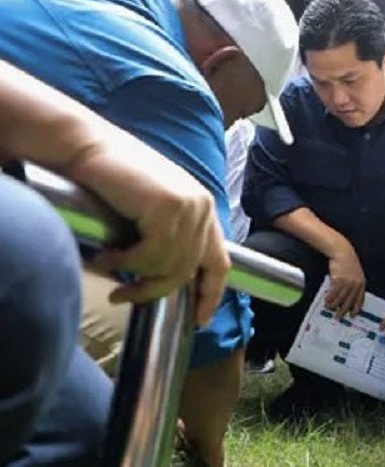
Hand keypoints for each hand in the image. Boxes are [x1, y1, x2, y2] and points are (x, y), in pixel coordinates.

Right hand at [80, 147, 228, 327]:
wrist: (84, 146)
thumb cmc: (108, 179)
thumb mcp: (147, 212)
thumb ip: (163, 239)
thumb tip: (159, 281)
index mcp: (202, 209)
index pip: (219, 262)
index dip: (211, 294)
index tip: (199, 320)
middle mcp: (202, 207)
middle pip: (189, 271)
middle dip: (154, 290)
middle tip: (122, 296)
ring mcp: (190, 206)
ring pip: (169, 266)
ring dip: (135, 275)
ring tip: (105, 266)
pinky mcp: (169, 207)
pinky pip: (152, 255)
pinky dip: (126, 262)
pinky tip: (104, 257)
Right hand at [325, 240, 365, 316]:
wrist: (342, 252)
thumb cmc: (348, 263)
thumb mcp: (355, 274)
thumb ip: (353, 284)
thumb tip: (347, 296)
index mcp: (361, 283)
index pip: (359, 299)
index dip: (356, 308)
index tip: (352, 315)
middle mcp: (355, 284)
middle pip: (349, 301)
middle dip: (343, 310)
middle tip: (338, 317)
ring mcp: (347, 283)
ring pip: (340, 298)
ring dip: (334, 305)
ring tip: (329, 309)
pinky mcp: (339, 280)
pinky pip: (333, 293)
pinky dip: (329, 298)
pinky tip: (326, 301)